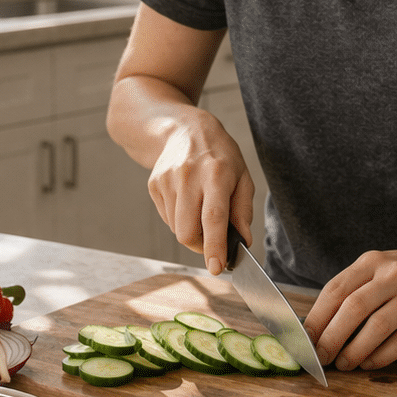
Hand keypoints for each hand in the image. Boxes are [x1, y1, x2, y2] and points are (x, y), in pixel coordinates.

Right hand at [147, 112, 254, 274]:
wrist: (183, 129)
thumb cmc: (219, 155)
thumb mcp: (242, 176)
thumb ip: (243, 210)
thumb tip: (243, 241)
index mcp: (216, 174)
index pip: (213, 218)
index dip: (215, 246)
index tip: (217, 267)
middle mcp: (188, 177)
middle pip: (187, 232)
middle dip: (200, 245)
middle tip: (213, 240)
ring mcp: (167, 180)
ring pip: (176, 229)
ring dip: (190, 229)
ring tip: (200, 206)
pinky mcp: (154, 184)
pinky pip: (167, 218)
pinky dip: (179, 218)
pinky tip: (187, 199)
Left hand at [303, 244, 396, 370]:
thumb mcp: (378, 268)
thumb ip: (352, 290)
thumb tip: (318, 328)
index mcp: (372, 261)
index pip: (336, 289)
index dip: (317, 318)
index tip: (305, 340)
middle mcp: (393, 274)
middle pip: (354, 308)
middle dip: (332, 337)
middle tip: (321, 357)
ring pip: (378, 327)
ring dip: (356, 351)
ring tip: (344, 364)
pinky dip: (381, 357)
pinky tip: (369, 363)